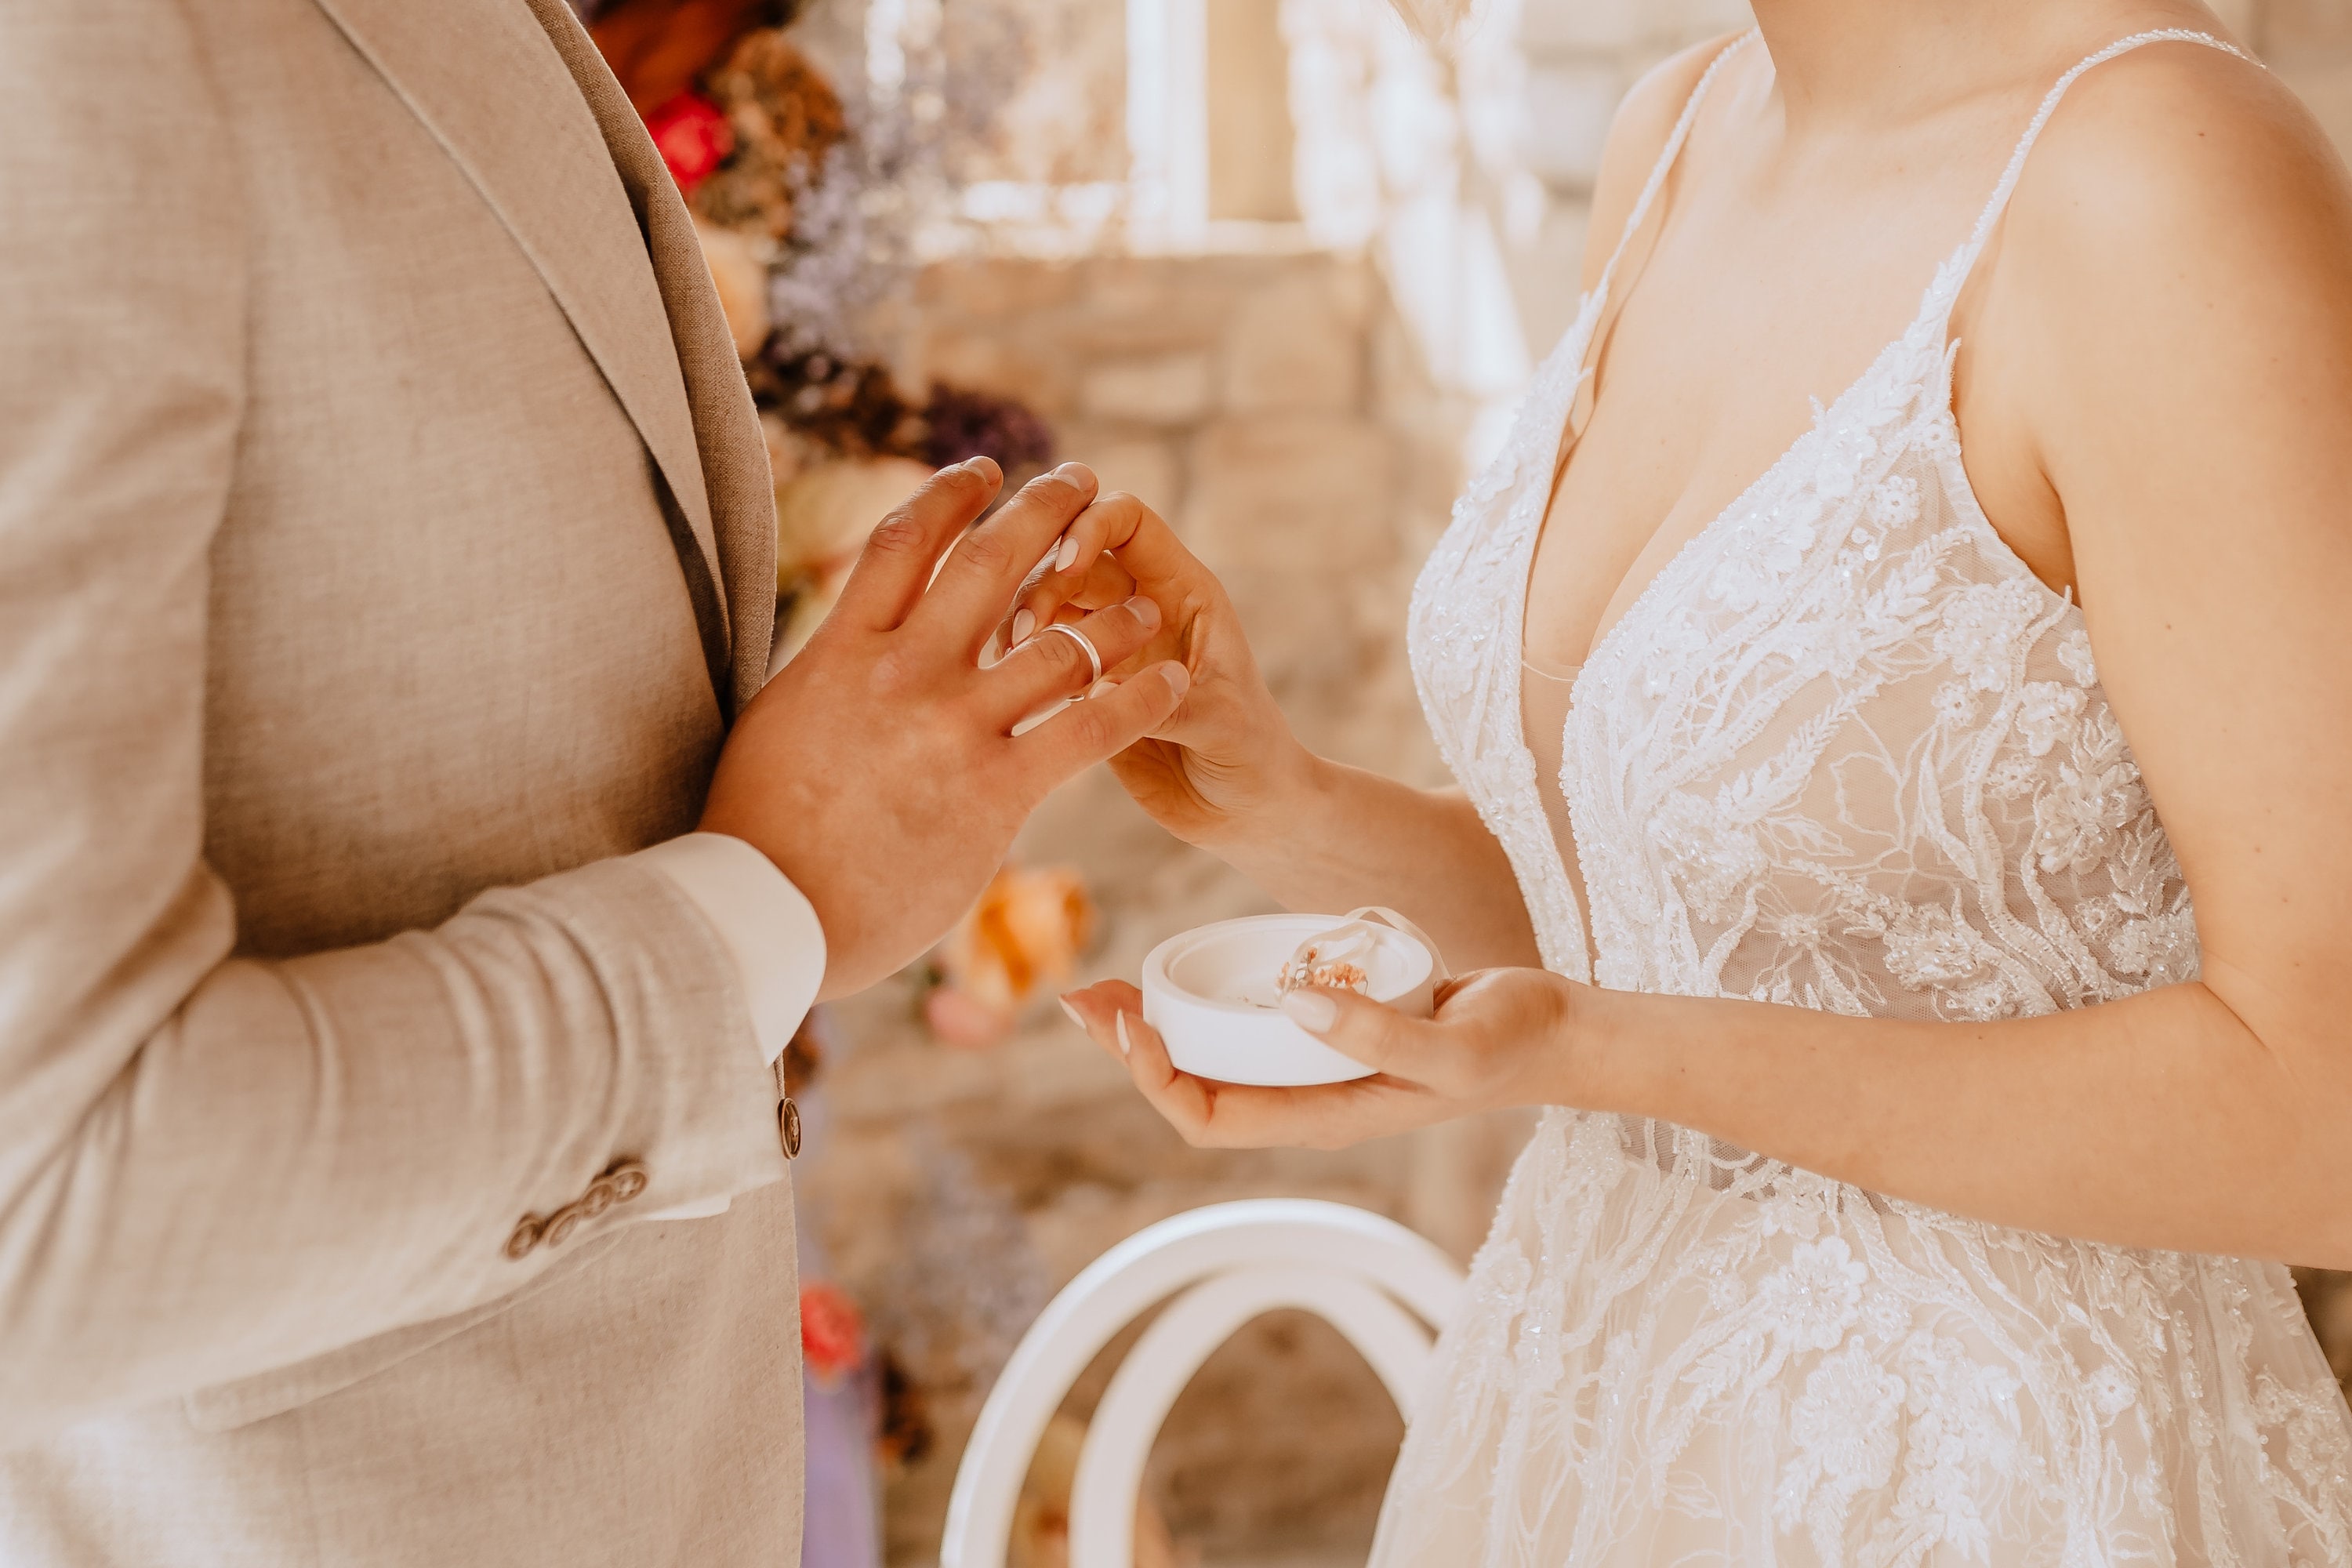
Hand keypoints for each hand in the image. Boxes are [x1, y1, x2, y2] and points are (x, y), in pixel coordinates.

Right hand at [703, 460, 1189, 998]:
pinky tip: (1172, 682)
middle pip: (987, 565)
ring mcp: (952, 727)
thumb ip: (827, 679)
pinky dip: (1138, 698)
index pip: (905, 543)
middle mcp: (903, 673)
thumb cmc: (759, 835)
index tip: (983, 474)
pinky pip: (1087, 728)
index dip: (949, 497)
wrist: (766, 914)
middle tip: (1081, 483)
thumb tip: (838, 658)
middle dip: (1042, 511)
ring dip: (1111, 616)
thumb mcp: (779, 725)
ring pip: (1055, 644)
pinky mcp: (995, 790)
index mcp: (843, 652)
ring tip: (1145, 604)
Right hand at [1005, 491, 1316, 850]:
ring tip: (1008, 659)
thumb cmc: (1251, 755)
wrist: (1243, 810)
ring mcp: (1109, 646)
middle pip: (1071, 556)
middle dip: (1038, 580)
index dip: (1090, 525)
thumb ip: (1165, 699)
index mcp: (1183, 591)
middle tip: (1021, 633)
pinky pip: (1038, 657)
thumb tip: (1100, 688)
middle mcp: (1140, 607)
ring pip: (1045, 604)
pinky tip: (1004, 686)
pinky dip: (1015, 663)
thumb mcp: (1220, 723)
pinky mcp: (1084, 686)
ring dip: (1018, 621)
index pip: (1127, 521)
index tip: (1064, 566)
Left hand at [1058, 966, 1584, 1148]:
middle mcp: (1308, 1096)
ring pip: (1213, 1055)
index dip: (1155, 1080)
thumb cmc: (1510, 1043)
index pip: (1210, 1117)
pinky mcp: (1330, 1027)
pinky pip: (1249, 1024)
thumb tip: (1296, 1004)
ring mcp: (1317, 1064)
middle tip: (1085, 995)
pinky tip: (1190, 966)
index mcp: (1324, 1115)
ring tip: (1109, 985)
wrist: (1556, 1030)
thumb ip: (1378, 1032)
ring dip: (1157, 1024)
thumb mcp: (1451, 1045)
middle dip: (1132, 1048)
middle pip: (1193, 1088)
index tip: (1127, 1027)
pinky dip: (1207, 999)